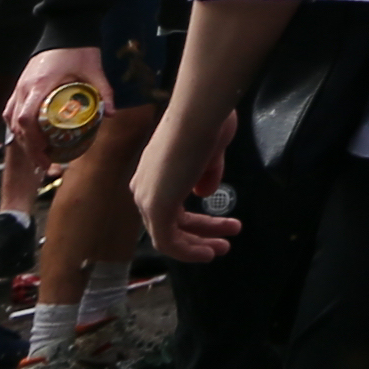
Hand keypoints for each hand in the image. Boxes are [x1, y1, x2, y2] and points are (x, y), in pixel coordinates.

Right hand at [6, 45, 107, 165]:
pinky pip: (10, 110)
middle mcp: (24, 87)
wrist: (65, 29)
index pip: (27, 119)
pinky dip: (16, 126)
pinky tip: (27, 137)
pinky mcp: (19, 84)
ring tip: (36, 155)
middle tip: (43, 164)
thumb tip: (112, 115)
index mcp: (40, 85)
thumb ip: (104, 91)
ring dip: (21, 139)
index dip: (32, 140)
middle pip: (17, 125)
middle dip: (28, 147)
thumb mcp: (94, 70)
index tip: (45, 154)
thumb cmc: (79, 50)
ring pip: (10, 119)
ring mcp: (19, 85)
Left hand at [134, 106, 240, 265]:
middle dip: (199, 234)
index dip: (196, 219)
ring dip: (196, 245)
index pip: (171, 203)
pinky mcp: (155, 208)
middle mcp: (144, 186)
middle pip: (169, 222)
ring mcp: (147, 198)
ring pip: (168, 234)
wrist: (198, 116)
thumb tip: (204, 193)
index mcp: (154, 170)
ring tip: (222, 249)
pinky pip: (168, 241)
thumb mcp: (211, 153)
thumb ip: (207, 175)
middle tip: (224, 241)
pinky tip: (208, 252)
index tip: (222, 222)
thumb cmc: (207, 125)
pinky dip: (188, 251)